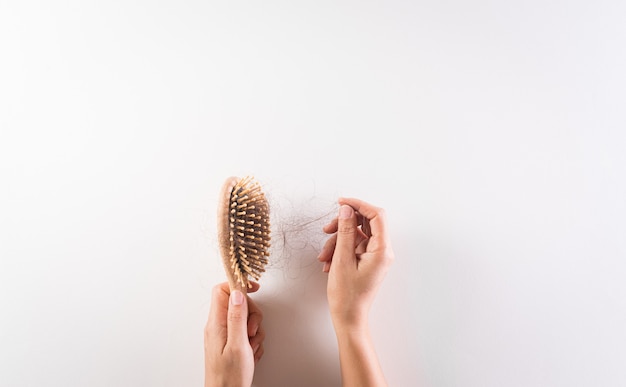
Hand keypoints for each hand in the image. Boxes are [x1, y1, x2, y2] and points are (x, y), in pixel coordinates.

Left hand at [204, 282, 264, 386]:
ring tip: (251, 345)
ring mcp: (224, 334)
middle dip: (252, 314)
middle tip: (251, 330)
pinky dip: (253, 340)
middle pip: (238, 303)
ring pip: (245, 318)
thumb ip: (237, 317)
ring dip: (254, 329)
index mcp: (216, 323)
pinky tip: (251, 351)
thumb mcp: (237, 345)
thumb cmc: (229, 377)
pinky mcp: (231, 342)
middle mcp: (217, 326)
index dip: (238, 285)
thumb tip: (237, 293)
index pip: (222, 290)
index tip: (254, 289)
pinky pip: (246, 331)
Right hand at [318, 197, 394, 328]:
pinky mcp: (367, 260)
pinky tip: (328, 261)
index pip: (376, 215)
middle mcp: (382, 251)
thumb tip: (346, 210)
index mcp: (382, 250)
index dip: (359, 205)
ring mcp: (375, 256)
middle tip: (326, 229)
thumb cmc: (347, 295)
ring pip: (356, 234)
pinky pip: (354, 245)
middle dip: (343, 224)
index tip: (341, 203)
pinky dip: (340, 249)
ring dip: (337, 240)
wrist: (348, 317)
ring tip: (324, 256)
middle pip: (365, 223)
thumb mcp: (342, 259)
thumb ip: (346, 231)